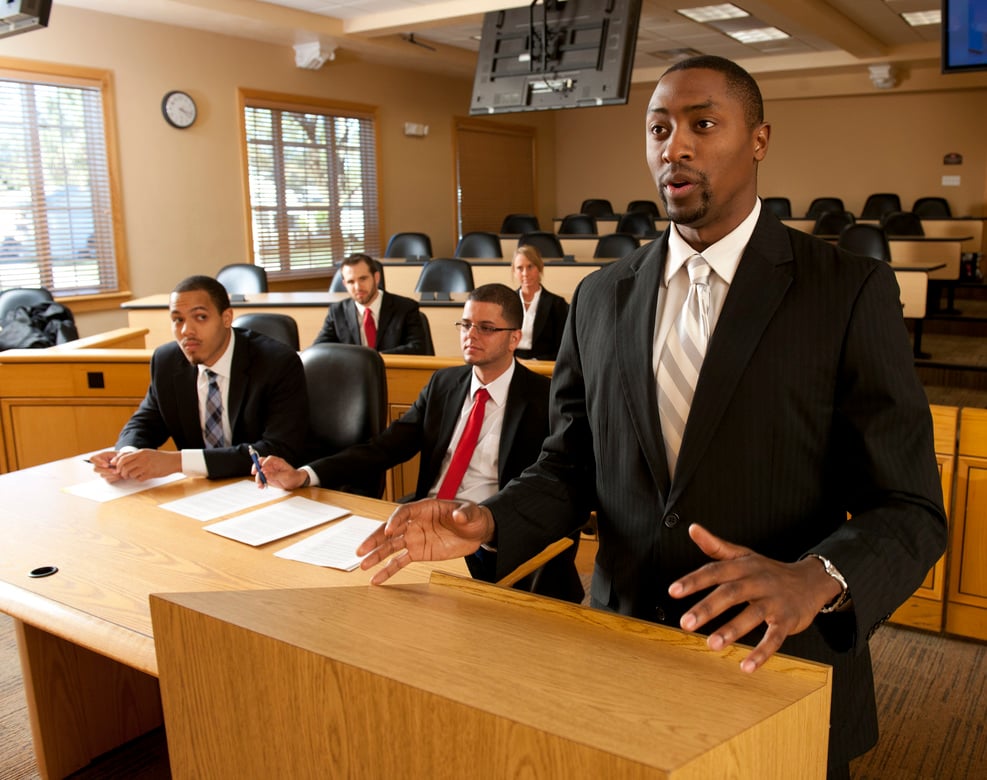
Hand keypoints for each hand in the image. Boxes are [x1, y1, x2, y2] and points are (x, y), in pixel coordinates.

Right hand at [90, 450, 122, 482]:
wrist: (125, 464)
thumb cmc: (121, 457)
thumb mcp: (120, 454)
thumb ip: (116, 458)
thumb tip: (112, 463)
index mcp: (99, 457)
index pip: (92, 458)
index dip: (98, 462)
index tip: (106, 465)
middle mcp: (98, 465)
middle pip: (96, 469)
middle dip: (107, 471)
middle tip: (116, 471)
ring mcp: (101, 472)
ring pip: (102, 475)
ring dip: (112, 474)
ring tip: (120, 472)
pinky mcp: (106, 477)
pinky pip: (108, 479)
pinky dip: (114, 478)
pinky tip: (119, 475)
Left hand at [110, 449, 181, 481]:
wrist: (173, 461)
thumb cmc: (159, 457)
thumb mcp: (146, 452)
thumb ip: (134, 455)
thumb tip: (119, 459)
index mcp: (140, 452)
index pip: (123, 458)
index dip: (117, 465)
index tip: (117, 468)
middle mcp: (142, 459)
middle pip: (125, 467)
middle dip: (122, 473)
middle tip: (124, 475)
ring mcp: (147, 466)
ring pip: (131, 474)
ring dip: (131, 476)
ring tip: (135, 475)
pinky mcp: (151, 474)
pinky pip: (139, 479)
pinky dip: (139, 479)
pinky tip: (143, 476)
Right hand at [256, 455, 304, 488]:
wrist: (295, 482)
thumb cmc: (293, 476)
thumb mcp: (286, 476)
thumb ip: (275, 475)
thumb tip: (265, 473)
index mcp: (277, 462)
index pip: (269, 459)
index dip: (264, 462)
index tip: (261, 469)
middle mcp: (272, 465)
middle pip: (260, 463)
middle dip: (256, 468)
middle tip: (254, 473)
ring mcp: (269, 471)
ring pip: (259, 472)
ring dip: (258, 478)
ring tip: (260, 485)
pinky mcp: (268, 477)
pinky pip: (261, 478)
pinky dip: (260, 482)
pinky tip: (261, 487)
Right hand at [356, 499, 494, 584]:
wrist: (477, 532)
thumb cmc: (472, 517)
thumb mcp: (471, 513)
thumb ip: (464, 514)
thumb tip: (458, 515)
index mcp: (424, 509)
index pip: (404, 512)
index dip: (395, 520)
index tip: (389, 531)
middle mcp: (415, 523)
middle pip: (390, 530)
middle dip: (376, 539)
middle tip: (362, 549)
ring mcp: (415, 538)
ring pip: (391, 547)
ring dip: (376, 555)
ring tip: (363, 565)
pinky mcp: (418, 552)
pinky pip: (400, 561)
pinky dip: (388, 570)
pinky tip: (377, 578)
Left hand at [668, 524, 841, 672]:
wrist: (811, 581)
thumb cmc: (768, 570)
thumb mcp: (743, 555)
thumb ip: (716, 546)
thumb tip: (693, 528)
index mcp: (743, 566)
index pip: (715, 571)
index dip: (693, 581)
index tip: (673, 592)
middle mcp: (758, 581)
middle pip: (731, 593)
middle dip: (707, 608)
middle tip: (685, 623)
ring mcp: (774, 602)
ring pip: (752, 615)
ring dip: (732, 630)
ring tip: (711, 645)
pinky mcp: (787, 621)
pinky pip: (774, 638)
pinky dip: (762, 653)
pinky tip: (746, 666)